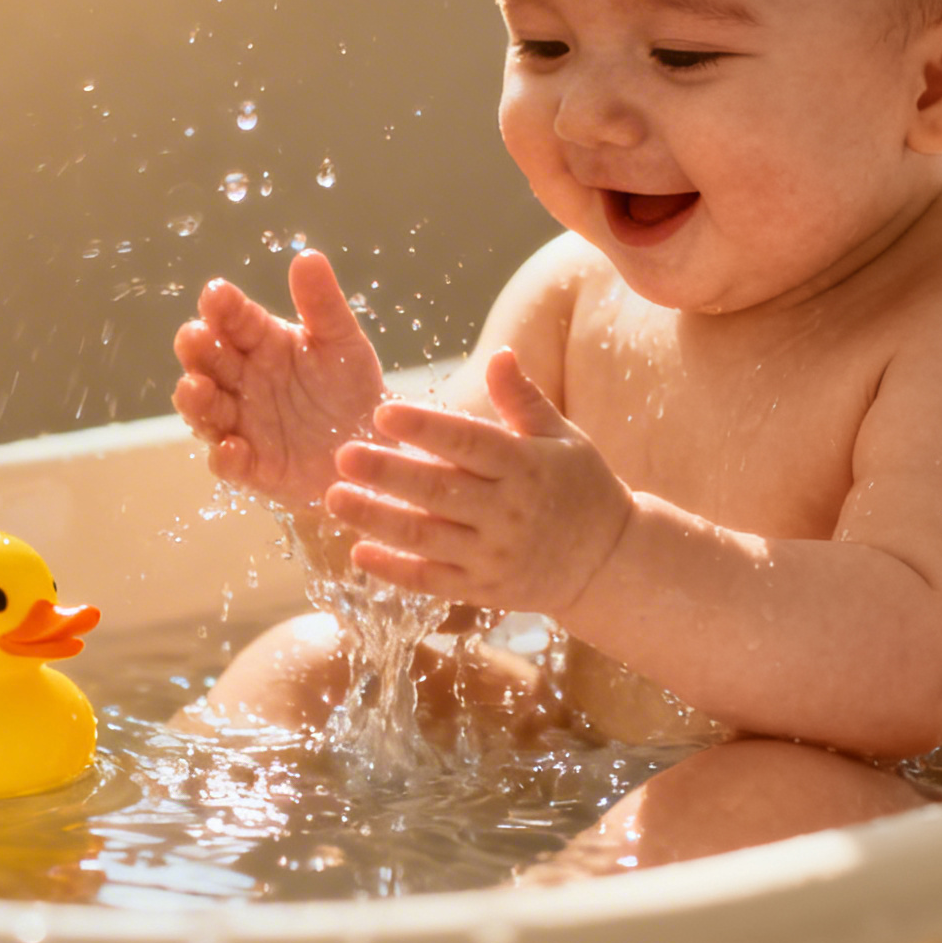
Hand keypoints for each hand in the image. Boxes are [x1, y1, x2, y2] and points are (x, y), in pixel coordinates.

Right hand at [172, 251, 386, 518]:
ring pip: (207, 411)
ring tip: (197, 388)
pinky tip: (232, 449)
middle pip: (208, 362)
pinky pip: (230, 465)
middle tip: (194, 337)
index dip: (222, 307)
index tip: (217, 294)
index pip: (234, 319)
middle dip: (197, 350)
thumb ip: (323, 304)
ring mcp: (244, 424)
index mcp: (262, 343)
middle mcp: (243, 381)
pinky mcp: (254, 468)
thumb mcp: (342, 342)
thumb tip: (307, 256)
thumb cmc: (350, 388)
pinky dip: (226, 458)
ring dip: (197, 401)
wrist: (373, 448)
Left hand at [326, 348, 635, 613]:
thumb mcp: (562, 436)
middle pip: (438, 491)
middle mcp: (509, 513)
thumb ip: (522, 398)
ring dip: (376, 520)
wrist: (608, 561)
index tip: (383, 412)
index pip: (469, 442)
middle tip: (342, 455)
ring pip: (426, 538)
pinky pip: (432, 582)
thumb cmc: (581, 486)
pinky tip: (357, 553)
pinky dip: (394, 571)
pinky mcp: (484, 590)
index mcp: (526, 466)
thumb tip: (499, 352)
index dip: (426, 428)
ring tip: (333, 499)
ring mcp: (495, 556)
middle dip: (387, 473)